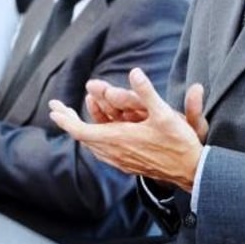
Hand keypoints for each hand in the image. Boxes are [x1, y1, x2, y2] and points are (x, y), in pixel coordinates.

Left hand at [49, 68, 205, 191]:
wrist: (191, 171)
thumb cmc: (179, 144)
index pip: (81, 130)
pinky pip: (102, 152)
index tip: (54, 109)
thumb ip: (147, 92)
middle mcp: (115, 152)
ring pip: (92, 146)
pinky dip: (94, 139)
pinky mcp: (127, 165)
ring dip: (82, 130)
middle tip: (58, 110)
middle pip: (83, 137)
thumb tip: (134, 72)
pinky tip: (97, 136)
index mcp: (118, 139)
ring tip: (74, 118)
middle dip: (69, 121)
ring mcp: (120, 161)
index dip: (65, 119)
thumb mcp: (165, 114)